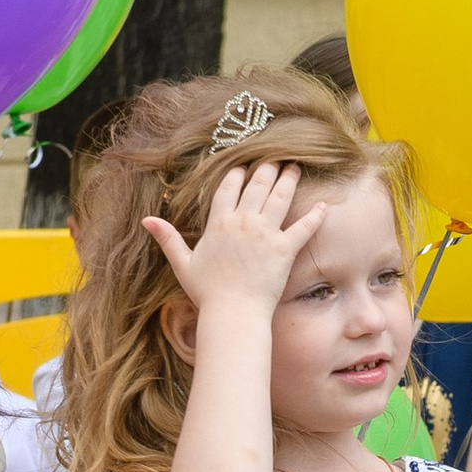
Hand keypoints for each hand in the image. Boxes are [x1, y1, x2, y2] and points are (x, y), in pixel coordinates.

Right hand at [142, 162, 325, 318]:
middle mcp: (243, 222)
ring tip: (295, 167)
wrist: (232, 313)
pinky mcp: (285, 250)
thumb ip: (168, 238)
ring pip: (280, 198)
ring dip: (289, 179)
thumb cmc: (207, 293)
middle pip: (257, 185)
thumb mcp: (183, 263)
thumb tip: (146, 220)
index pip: (229, 188)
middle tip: (277, 157)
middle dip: (267, 168)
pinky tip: (325, 205)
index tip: (245, 164)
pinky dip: (316, 216)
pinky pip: (304, 227)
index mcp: (219, 223)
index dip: (237, 174)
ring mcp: (265, 234)